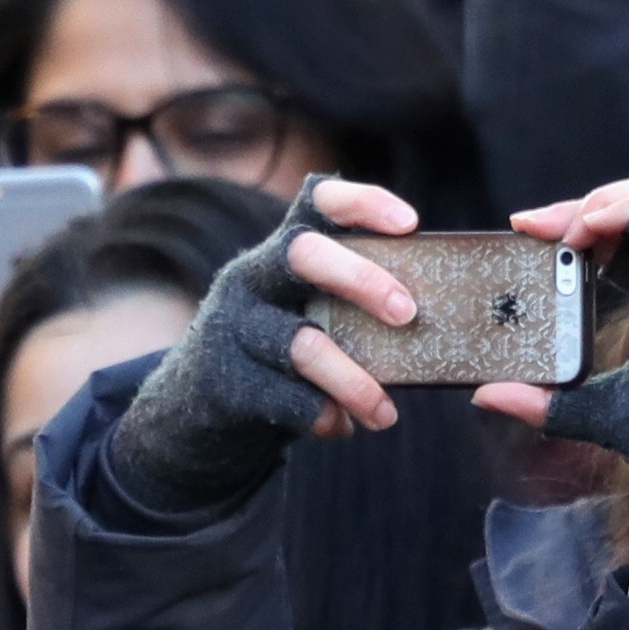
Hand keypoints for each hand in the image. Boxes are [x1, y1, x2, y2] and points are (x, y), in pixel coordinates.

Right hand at [105, 177, 422, 513]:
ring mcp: (232, 327)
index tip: (410, 224)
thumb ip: (351, 307)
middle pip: (302, 255)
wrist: (193, 408)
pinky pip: (286, 398)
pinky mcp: (224, 378)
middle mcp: (251, 277)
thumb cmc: (278, 352)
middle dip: (362, 280)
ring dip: (354, 382)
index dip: (363, 203)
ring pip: (301, 343)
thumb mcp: (305, 313)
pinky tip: (342, 427)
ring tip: (385, 414)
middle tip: (408, 314)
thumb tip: (435, 327)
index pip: (316, 201)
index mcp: (281, 251)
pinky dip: (322, 416)